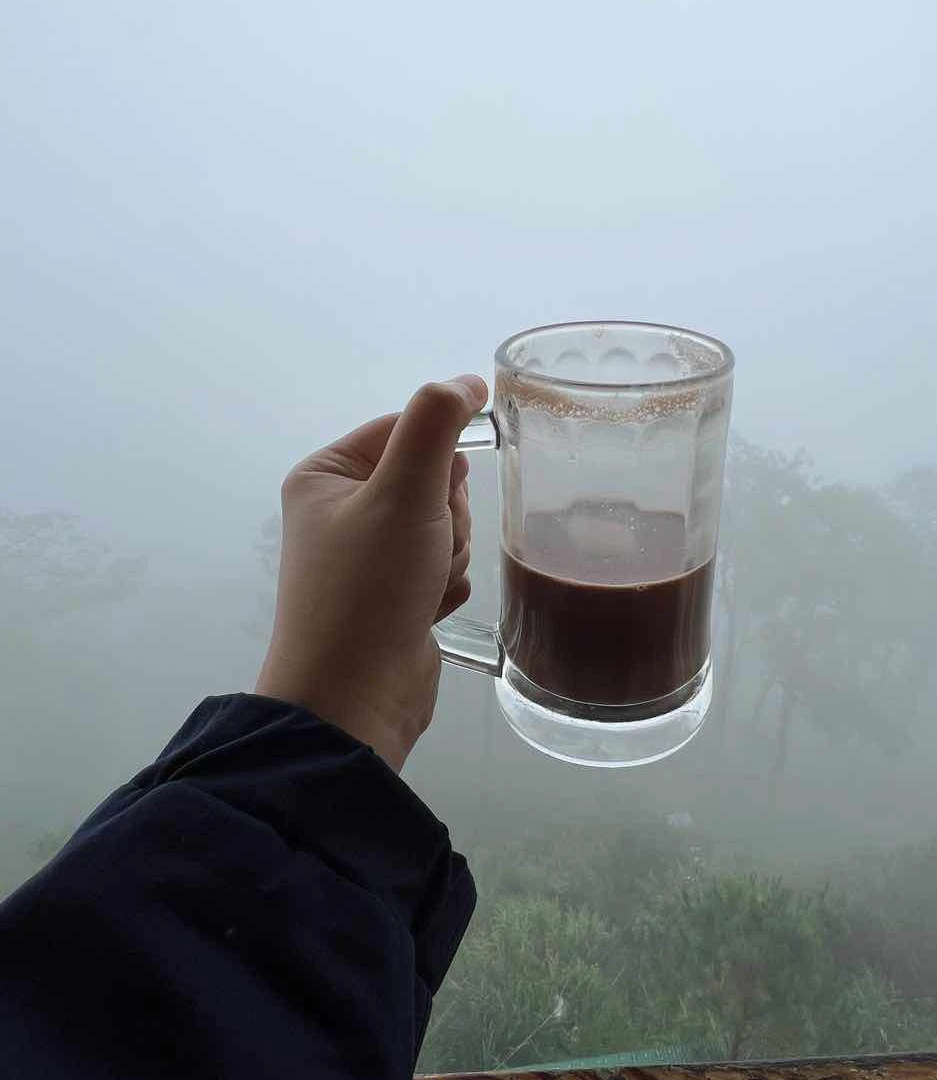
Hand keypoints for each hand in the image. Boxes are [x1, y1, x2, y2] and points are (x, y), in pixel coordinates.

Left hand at [255, 374, 487, 770]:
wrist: (354, 699)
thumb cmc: (369, 591)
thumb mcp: (405, 491)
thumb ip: (436, 422)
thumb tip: (467, 381)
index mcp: (325, 475)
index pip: (407, 429)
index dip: (440, 461)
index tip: (441, 495)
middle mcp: (340, 511)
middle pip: (433, 479)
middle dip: (447, 516)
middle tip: (427, 548)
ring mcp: (367, 557)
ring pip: (446, 526)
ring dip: (451, 554)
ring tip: (423, 586)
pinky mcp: (392, 596)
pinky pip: (445, 567)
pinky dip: (446, 587)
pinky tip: (426, 611)